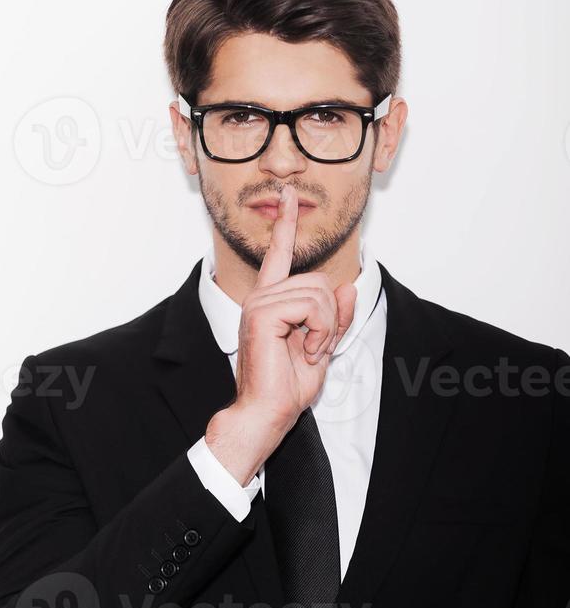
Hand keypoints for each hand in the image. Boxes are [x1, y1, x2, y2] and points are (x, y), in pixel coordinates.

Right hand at [234, 183, 356, 433]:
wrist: (267, 412)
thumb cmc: (287, 387)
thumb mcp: (323, 347)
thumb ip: (335, 318)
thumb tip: (348, 287)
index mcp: (271, 301)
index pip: (279, 255)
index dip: (286, 225)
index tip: (289, 195)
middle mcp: (261, 296)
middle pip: (318, 282)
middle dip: (330, 318)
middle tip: (316, 348)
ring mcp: (259, 302)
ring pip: (318, 293)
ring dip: (326, 327)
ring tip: (309, 351)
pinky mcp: (262, 313)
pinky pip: (311, 306)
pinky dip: (319, 331)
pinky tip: (306, 350)